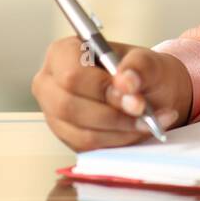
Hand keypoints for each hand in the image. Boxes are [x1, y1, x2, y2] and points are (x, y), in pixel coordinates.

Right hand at [32, 38, 193, 151]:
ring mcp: (53, 112)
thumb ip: (140, 66)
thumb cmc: (142, 72)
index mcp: (63, 53)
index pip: (71, 75)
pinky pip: (87, 147)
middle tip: (143, 111)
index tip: (132, 95)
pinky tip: (135, 130)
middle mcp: (50, 83)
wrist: (149, 91)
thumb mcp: (149, 61)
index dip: (102, 89)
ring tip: (146, 121)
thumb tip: (125, 82)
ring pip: (80, 132)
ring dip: (119, 130)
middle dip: (112, 114)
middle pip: (69, 107)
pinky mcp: (65, 136)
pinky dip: (116, 141)